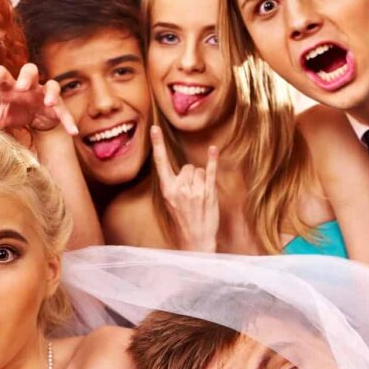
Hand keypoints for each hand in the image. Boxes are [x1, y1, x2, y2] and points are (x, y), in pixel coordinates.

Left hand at [0, 63, 78, 136]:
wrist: (35, 118)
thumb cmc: (15, 112)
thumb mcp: (1, 119)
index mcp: (11, 86)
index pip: (1, 74)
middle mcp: (29, 86)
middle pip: (30, 69)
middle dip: (27, 77)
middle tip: (22, 87)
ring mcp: (45, 93)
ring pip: (52, 84)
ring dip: (51, 93)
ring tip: (48, 103)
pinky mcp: (58, 105)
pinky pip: (64, 110)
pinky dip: (68, 120)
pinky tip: (72, 131)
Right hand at [151, 126, 218, 251]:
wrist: (196, 240)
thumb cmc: (183, 222)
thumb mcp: (171, 204)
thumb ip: (173, 186)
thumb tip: (182, 171)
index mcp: (168, 190)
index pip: (161, 163)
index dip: (157, 145)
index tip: (154, 128)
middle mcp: (180, 188)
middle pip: (187, 167)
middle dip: (191, 175)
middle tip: (191, 194)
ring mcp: (195, 191)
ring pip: (199, 170)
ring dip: (202, 180)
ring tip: (200, 197)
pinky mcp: (209, 193)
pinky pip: (210, 171)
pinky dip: (213, 160)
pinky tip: (213, 150)